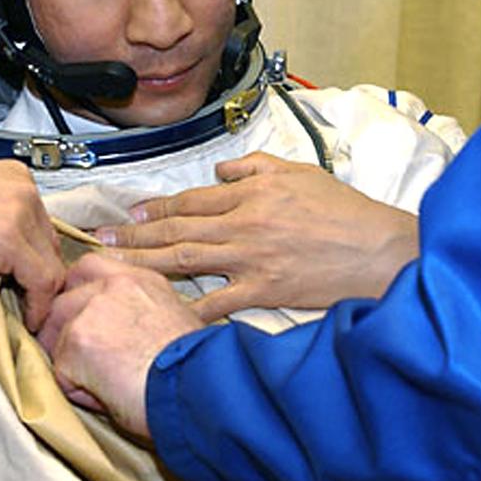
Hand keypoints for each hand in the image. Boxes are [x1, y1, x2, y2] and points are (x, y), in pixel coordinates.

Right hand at [0, 155, 62, 329]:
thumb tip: (0, 249)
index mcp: (12, 175)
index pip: (41, 224)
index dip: (36, 258)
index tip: (27, 281)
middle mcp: (23, 188)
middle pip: (50, 243)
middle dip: (39, 275)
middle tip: (26, 301)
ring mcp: (19, 211)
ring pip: (51, 264)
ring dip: (39, 293)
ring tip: (23, 311)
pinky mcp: (9, 239)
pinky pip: (41, 280)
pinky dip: (36, 305)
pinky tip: (25, 316)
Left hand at [38, 254, 204, 438]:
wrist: (198, 387)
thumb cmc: (198, 368)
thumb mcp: (176, 320)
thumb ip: (141, 312)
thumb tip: (123, 333)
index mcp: (140, 279)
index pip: (89, 268)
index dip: (78, 295)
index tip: (84, 320)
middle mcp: (113, 285)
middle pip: (63, 299)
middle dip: (65, 331)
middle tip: (87, 360)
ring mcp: (91, 310)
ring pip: (56, 335)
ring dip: (71, 362)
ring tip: (104, 383)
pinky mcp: (77, 342)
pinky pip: (61, 372)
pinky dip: (77, 390)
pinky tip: (107, 396)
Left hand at [94, 152, 418, 321]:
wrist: (381, 250)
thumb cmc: (346, 212)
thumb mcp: (300, 173)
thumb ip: (255, 167)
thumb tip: (219, 173)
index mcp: (252, 193)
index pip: (192, 199)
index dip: (156, 207)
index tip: (130, 214)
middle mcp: (244, 223)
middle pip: (177, 228)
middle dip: (135, 234)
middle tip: (100, 239)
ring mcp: (251, 259)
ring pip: (185, 259)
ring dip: (144, 261)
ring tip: (114, 265)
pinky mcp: (265, 290)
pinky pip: (217, 302)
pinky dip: (188, 308)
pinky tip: (160, 314)